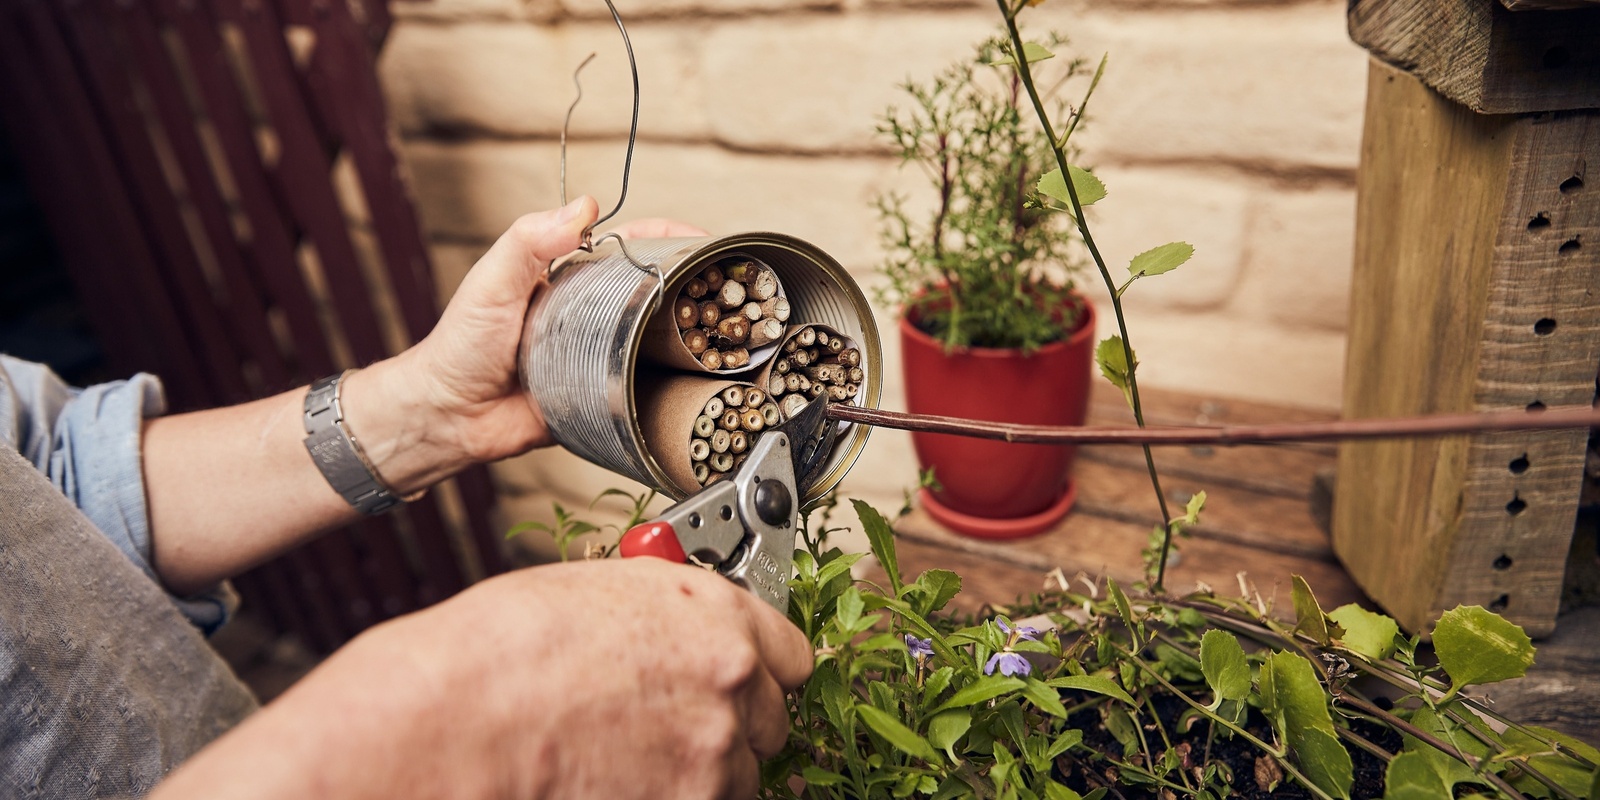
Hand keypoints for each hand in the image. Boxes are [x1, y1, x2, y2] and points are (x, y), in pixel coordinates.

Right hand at [151, 559, 813, 799]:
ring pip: (737, 778)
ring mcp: (711, 763)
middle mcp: (728, 687)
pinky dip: (666, 798)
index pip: (790, 652)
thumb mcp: (592, 595)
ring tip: (624, 762)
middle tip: (666, 725)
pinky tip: (608, 783)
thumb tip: (673, 628)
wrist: (446, 730)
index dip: (755, 666)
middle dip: (727, 724)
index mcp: (714, 616)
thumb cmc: (495, 655)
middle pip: (768, 721)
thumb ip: (662, 613)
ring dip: (697, 774)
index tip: (736, 676)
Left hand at [343, 201, 706, 492]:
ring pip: (653, 338)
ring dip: (685, 334)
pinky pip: (640, 386)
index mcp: (569, 277)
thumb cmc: (461, 344)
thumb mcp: (494, 280)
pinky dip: (664, 382)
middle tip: (725, 288)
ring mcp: (598, 354)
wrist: (450, 416)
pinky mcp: (602, 395)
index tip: (705, 240)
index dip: (668, 238)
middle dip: (689, 283)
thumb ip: (531, 240)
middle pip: (651, 290)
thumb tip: (586, 207)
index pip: (629, 245)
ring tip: (723, 331)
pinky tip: (692, 380)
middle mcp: (590, 312)